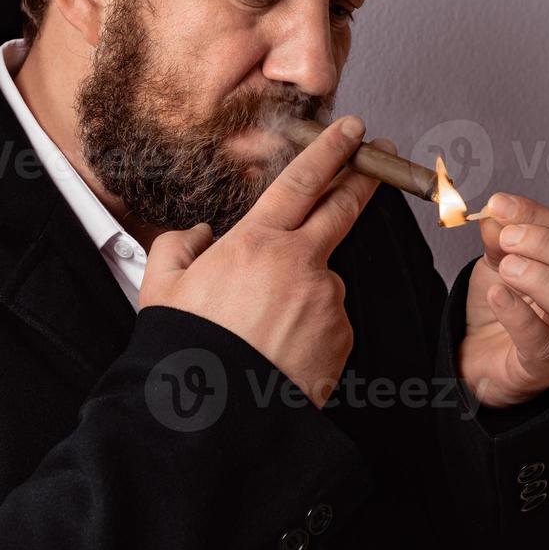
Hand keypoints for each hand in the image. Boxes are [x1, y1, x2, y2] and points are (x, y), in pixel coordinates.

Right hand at [139, 115, 396, 406]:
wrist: (218, 418)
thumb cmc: (187, 351)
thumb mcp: (162, 288)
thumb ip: (178, 247)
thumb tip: (197, 236)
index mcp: (257, 243)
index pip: (303, 181)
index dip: (331, 150)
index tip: (352, 130)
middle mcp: (301, 265)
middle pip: (343, 208)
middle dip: (366, 178)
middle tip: (386, 158)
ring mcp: (327, 302)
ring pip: (323, 279)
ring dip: (306, 289)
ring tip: (265, 329)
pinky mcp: (341, 337)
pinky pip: (329, 321)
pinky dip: (311, 327)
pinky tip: (280, 349)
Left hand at [459, 193, 548, 407]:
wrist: (481, 356)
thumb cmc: (507, 307)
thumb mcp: (502, 261)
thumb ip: (502, 238)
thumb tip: (497, 214)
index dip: (542, 216)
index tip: (502, 206)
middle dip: (548, 245)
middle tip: (508, 238)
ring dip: (541, 279)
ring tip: (507, 267)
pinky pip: (544, 344)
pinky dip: (520, 315)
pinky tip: (499, 296)